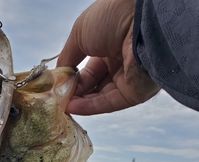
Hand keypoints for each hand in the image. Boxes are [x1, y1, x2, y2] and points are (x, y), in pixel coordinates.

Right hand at [57, 0, 159, 114]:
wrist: (141, 22)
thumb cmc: (112, 17)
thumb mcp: (80, 33)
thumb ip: (68, 56)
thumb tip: (58, 76)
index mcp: (110, 44)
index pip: (89, 67)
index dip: (72, 76)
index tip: (56, 85)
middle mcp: (121, 62)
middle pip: (94, 84)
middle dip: (75, 91)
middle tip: (57, 97)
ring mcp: (128, 79)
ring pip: (100, 96)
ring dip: (80, 101)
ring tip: (62, 104)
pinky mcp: (135, 93)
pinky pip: (109, 103)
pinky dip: (90, 106)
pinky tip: (73, 107)